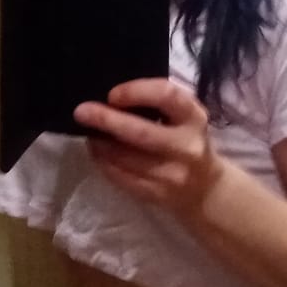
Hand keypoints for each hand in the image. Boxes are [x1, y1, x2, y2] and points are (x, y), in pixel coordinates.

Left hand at [72, 78, 223, 212]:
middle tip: (81, 112)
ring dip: (100, 144)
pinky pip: (121, 177)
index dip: (136, 91)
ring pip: (125, 159)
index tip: (112, 94)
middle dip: (106, 120)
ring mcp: (172, 175)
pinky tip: (98, 152)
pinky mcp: (157, 195)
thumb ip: (158, 102)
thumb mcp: (185, 116)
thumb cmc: (187, 140)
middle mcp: (186, 147)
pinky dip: (104, 162)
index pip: (166, 96)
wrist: (205, 188)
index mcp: (194, 118)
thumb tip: (111, 98)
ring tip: (88, 132)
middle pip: (141, 133)